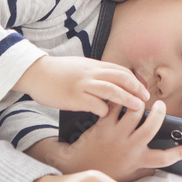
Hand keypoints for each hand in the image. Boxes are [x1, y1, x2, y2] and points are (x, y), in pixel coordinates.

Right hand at [15, 55, 148, 116]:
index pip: (120, 70)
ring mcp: (83, 84)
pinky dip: (104, 109)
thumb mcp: (80, 67)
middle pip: (120, 77)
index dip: (134, 80)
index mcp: (93, 65)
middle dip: (136, 88)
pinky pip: (94, 103)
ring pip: (111, 89)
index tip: (143, 89)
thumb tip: (111, 81)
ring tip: (138, 107)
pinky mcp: (74, 96)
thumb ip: (95, 73)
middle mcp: (91, 73)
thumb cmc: (57, 72)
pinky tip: (107, 115)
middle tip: (146, 99)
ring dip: (127, 98)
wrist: (35, 72)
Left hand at [29, 102, 181, 181]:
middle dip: (159, 114)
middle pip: (152, 126)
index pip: (164, 159)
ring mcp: (117, 134)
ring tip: (141, 97)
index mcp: (137, 162)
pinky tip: (122, 95)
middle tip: (160, 106)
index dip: (179, 153)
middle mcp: (130, 147)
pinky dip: (121, 99)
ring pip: (135, 112)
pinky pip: (117, 106)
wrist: (74, 167)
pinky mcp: (104, 124)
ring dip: (140, 103)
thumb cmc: (100, 176)